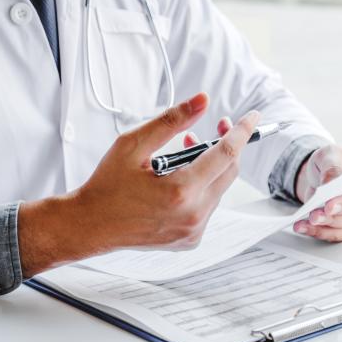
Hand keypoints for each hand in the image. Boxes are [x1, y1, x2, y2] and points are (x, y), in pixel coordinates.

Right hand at [18, 93, 259, 276]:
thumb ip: (170, 121)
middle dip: (227, 146)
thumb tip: (202, 101)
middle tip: (216, 126)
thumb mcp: (133, 145)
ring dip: (211, 168)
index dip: (241, 131)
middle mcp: (193, 215)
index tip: (252, 117)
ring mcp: (193, 231)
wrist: (89, 225)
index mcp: (181, 190)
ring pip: (219, 190)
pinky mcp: (190, 240)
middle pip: (228, 172)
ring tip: (188, 151)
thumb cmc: (106, 186)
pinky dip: (202, 189)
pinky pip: (208, 208)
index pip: (226, 153)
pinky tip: (181, 180)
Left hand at [291, 145, 341, 241]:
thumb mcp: (330, 154)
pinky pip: (338, 234)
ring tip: (312, 217)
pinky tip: (305, 226)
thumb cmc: (334, 163)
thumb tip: (330, 181)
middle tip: (329, 206)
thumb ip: (332, 165)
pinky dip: (319, 231)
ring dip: (330, 221)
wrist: (321, 179)